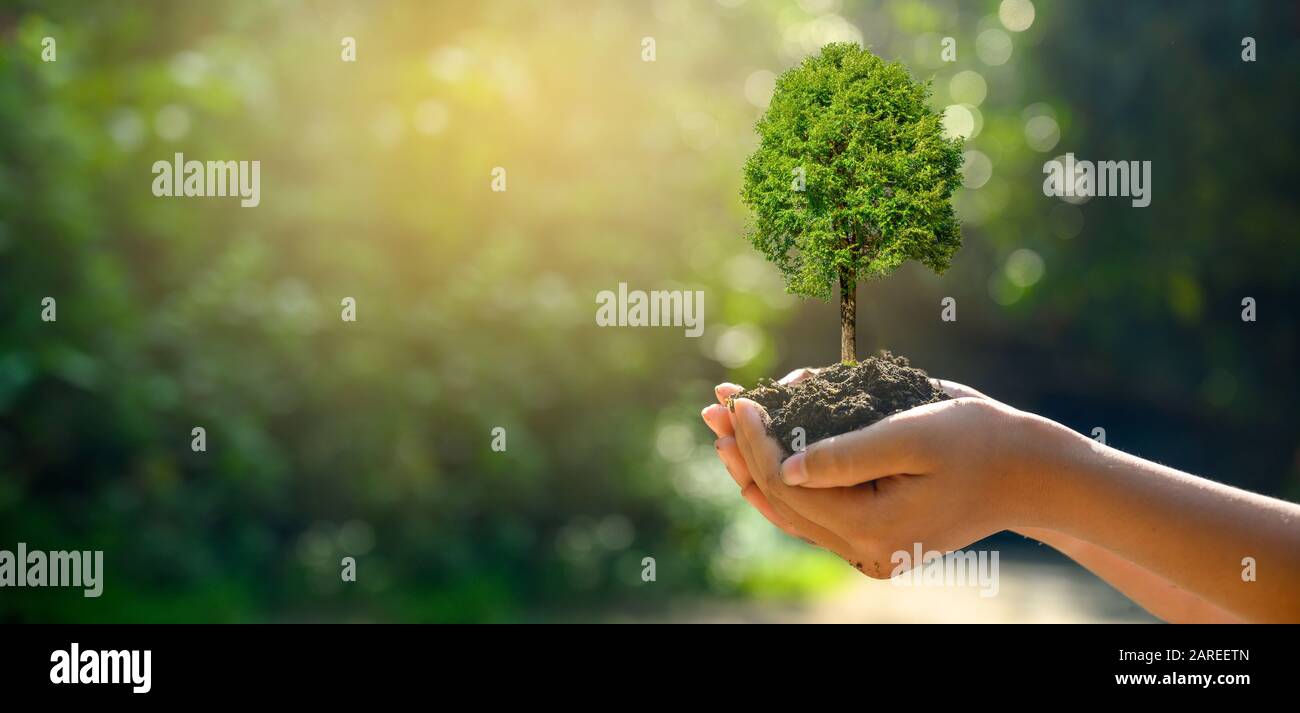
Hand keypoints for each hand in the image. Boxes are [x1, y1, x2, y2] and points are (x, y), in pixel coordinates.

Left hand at [705, 375, 1080, 576]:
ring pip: (792, 510)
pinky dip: (785, 479)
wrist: (1026, 472)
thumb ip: (848, 452)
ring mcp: (868, 549)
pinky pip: (814, 512)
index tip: (740, 399)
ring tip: (722, 428)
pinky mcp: (873, 536)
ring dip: (754, 466)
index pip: (791, 485)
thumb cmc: (978, 440)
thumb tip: (785, 464)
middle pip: (782, 500)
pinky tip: (758, 454)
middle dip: (744, 451)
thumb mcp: (914, 433)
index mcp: (874, 528)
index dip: (758, 441)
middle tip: (711, 408)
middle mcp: (865, 550)